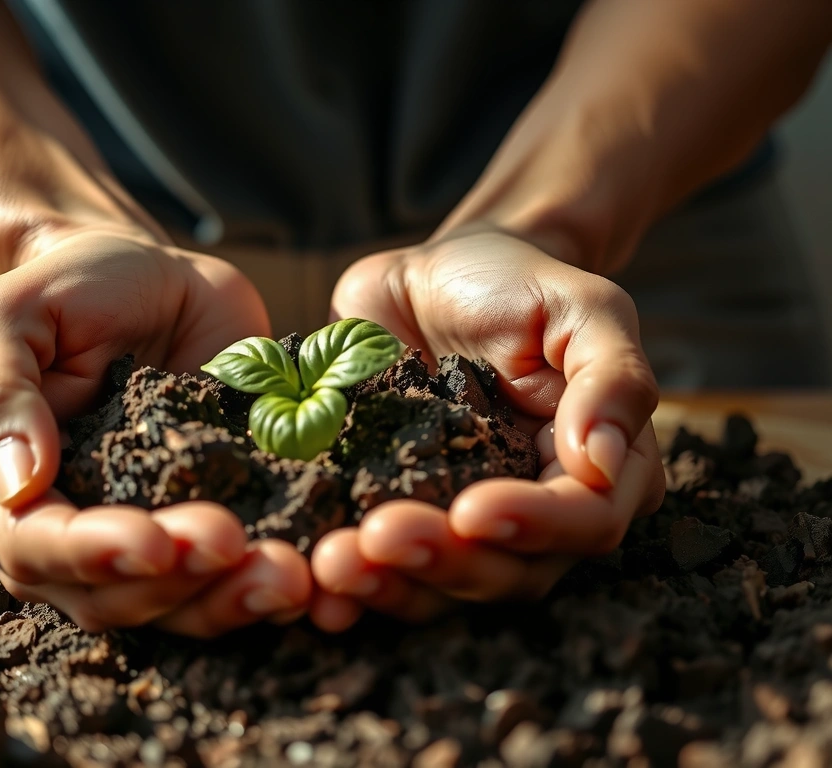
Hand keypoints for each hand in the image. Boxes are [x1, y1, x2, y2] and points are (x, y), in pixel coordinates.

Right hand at [0, 228, 310, 635]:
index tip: (152, 540)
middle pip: (107, 594)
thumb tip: (17, 483)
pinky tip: (305, 575)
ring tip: (286, 574)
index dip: (91, 554)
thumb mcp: (16, 312)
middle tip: (235, 544)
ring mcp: (135, 536)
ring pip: (171, 604)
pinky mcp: (201, 526)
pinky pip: (225, 580)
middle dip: (173, 580)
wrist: (159, 280)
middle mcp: (61, 534)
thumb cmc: (76, 287)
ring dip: (226, 598)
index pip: (33, 547)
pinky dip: (261, 584)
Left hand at [310, 227, 665, 630]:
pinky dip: (347, 579)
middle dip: (444, 564)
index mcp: (591, 472)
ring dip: (388, 584)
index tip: (471, 512)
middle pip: (505, 572)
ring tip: (332, 565)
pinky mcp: (394, 512)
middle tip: (380, 538)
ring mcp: (457, 520)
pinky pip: (377, 562)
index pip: (583, 523)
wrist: (431, 276)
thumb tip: (602, 463)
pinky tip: (310, 579)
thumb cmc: (517, 284)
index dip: (532, 528)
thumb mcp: (581, 307)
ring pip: (438, 583)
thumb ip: (613, 377)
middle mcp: (530, 514)